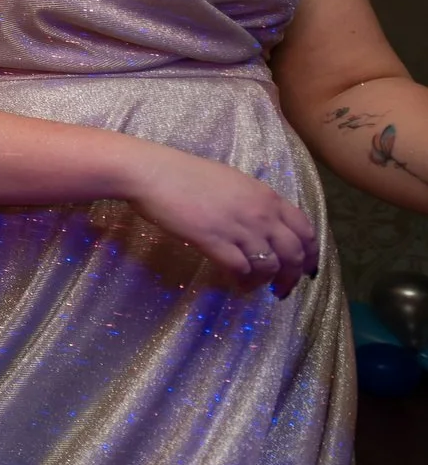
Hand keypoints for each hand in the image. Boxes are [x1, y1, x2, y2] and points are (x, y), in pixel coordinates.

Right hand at [127, 147, 318, 294]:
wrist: (154, 172)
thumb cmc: (186, 174)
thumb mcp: (233, 182)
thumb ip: (253, 202)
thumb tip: (260, 223)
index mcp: (267, 197)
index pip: (306, 230)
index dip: (311, 255)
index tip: (306, 271)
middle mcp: (260, 213)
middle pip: (293, 253)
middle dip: (292, 277)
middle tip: (282, 291)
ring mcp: (238, 226)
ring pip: (268, 264)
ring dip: (264, 282)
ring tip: (254, 288)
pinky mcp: (213, 239)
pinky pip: (240, 268)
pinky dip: (241, 281)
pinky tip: (235, 285)